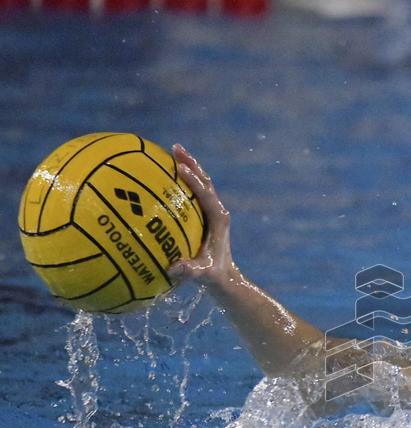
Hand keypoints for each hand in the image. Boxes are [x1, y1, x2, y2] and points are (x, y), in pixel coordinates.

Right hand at [168, 143, 237, 287]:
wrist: (225, 276)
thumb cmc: (214, 274)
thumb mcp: (203, 274)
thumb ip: (191, 270)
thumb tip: (174, 268)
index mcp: (219, 218)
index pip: (206, 194)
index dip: (194, 181)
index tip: (179, 168)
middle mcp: (217, 210)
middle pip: (204, 180)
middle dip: (191, 163)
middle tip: (174, 148)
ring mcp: (212, 210)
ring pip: (200, 183)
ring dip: (188, 166)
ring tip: (171, 151)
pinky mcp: (205, 213)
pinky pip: (193, 192)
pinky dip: (182, 180)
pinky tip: (164, 174)